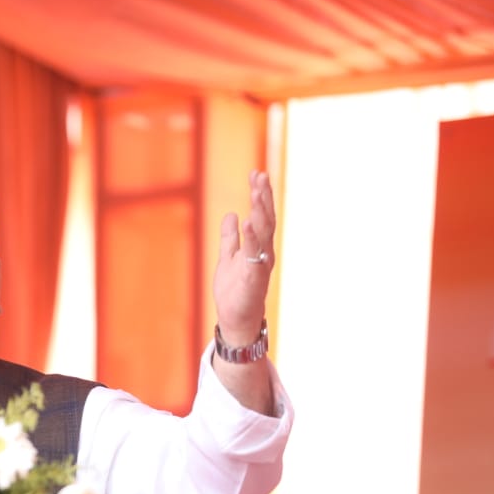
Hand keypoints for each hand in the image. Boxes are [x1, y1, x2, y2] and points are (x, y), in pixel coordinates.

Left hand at [212, 170, 275, 345]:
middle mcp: (264, 253)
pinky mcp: (254, 279)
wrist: (235, 320)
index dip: (260, 195)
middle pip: (265, 219)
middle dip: (263, 197)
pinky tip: (247, 221)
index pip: (261, 215)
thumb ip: (229, 238)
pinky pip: (254, 255)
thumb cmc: (234, 291)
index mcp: (258, 247)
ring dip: (260, 212)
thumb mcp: (227, 258)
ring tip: (255, 192)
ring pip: (263, 234)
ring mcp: (260, 265)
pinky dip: (252, 238)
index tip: (256, 173)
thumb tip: (230, 214)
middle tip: (260, 175)